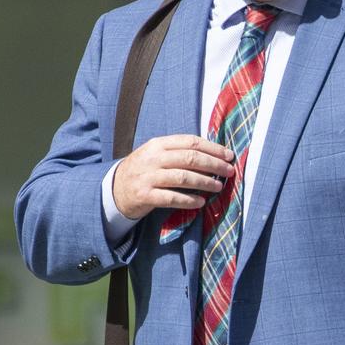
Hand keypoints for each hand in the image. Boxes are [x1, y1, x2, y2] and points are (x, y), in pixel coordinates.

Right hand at [113, 135, 234, 219]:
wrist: (114, 189)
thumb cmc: (144, 171)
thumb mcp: (156, 155)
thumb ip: (179, 152)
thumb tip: (214, 155)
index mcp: (158, 144)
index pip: (190, 142)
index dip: (213, 148)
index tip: (229, 156)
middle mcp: (153, 158)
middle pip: (190, 158)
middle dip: (214, 164)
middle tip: (229, 171)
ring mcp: (148, 177)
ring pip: (183, 178)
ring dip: (205, 182)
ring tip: (218, 187)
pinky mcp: (145, 195)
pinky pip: (171, 198)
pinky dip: (189, 200)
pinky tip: (201, 202)